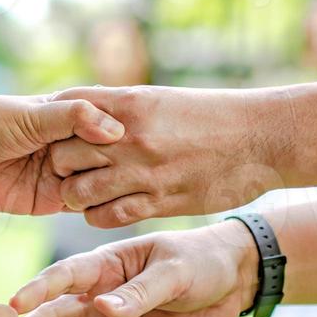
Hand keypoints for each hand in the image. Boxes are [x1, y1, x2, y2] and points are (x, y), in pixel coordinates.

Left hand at [0, 95, 124, 214]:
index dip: (123, 133)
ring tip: (88, 180)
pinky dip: (90, 206)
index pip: (112, 125)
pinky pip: (82, 205)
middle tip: (100, 162)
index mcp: (72, 116)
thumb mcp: (32, 114)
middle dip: (110, 162)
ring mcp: (64, 173)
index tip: (130, 138)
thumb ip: (73, 117)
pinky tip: (96, 203)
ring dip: (101, 185)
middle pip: (109, 157)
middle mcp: (73, 144)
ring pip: (99, 183)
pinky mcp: (52, 200)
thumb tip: (117, 130)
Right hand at [10, 222, 259, 316]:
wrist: (232, 284)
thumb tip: (103, 308)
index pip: (65, 277)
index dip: (39, 289)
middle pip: (57, 316)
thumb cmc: (201, 262)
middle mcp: (99, 299)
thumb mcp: (175, 271)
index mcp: (107, 266)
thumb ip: (140, 291)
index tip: (14, 305)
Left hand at [46, 86, 285, 226]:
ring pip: (79, 191)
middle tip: (70, 168)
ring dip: (76, 195)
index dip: (56, 119)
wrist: (260, 138)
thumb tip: (88, 114)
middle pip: (63, 153)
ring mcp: (144, 171)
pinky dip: (98, 215)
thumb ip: (123, 108)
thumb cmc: (212, 116)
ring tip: (87, 192)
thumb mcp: (163, 100)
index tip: (59, 131)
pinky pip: (107, 216)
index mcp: (130, 103)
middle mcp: (131, 137)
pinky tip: (108, 208)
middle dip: (61, 162)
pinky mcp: (159, 202)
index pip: (68, 105)